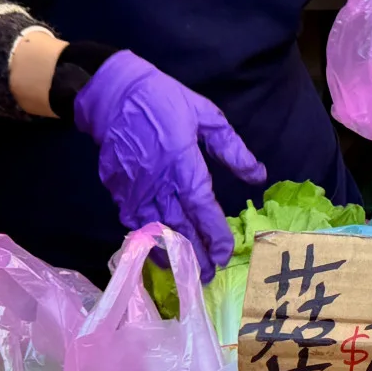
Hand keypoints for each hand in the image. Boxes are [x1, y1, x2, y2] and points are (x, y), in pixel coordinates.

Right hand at [73, 51, 264, 276]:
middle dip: (194, 253)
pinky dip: (145, 239)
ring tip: (185, 272)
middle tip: (208, 276)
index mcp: (182, 161)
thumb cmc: (165, 101)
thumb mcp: (206, 117)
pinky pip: (132, 220)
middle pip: (178, 225)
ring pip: (154, 229)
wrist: (113, 94)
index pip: (201, 205)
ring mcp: (134, 187)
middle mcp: (157, 181)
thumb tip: (258, 175)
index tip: (225, 252)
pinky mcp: (117, 189)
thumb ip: (232, 150)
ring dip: (169, 253)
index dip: (213, 232)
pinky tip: (156, 251)